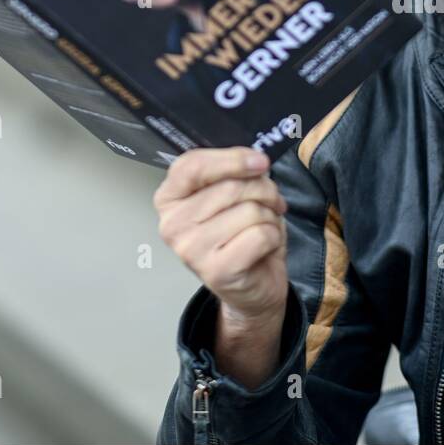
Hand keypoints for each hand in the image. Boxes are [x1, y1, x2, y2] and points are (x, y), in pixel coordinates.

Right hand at [153, 147, 289, 330]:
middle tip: (272, 202)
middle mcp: (172, 224)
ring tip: (263, 227)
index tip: (260, 161)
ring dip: (270, 216)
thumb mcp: (233, 195)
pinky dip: (274, 237)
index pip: (192, 165)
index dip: (232, 158)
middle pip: (231, 187)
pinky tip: (264, 247)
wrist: (252, 286)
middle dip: (264, 191)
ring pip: (249, 210)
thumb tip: (256, 160)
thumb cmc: (242, 234)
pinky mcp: (216, 271)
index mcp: (169, 198)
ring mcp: (190, 250)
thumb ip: (234, 173)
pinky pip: (260, 235)